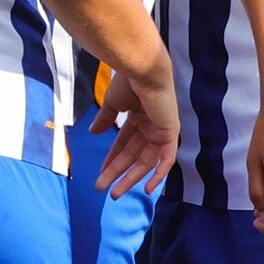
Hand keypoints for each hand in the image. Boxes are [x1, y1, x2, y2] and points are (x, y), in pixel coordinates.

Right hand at [92, 65, 179, 198]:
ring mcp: (161, 131)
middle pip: (133, 156)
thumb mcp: (112, 104)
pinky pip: (166, 159)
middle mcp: (151, 127)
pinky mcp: (169, 134)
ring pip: (147, 162)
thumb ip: (105, 119)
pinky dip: (158, 174)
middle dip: (118, 173)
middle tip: (103, 188)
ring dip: (131, 178)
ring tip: (116, 193)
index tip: (100, 173)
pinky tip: (147, 188)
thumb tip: (93, 132)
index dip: (112, 159)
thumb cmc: (127, 83)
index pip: (124, 144)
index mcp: (138, 118)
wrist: (143, 71)